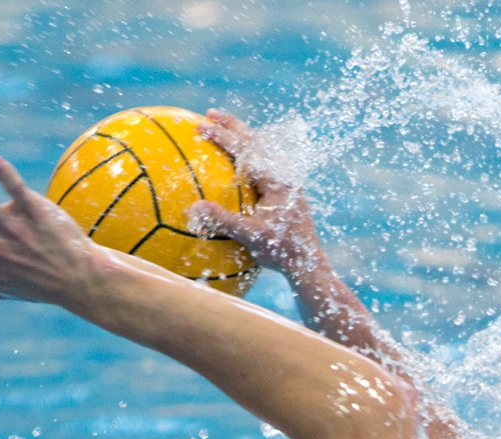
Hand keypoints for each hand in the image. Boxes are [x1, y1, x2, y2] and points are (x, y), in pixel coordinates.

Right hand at [187, 111, 326, 277]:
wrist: (307, 262)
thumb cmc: (281, 251)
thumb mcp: (251, 237)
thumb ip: (223, 221)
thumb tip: (193, 209)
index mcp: (277, 180)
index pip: (246, 150)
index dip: (223, 137)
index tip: (201, 126)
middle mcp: (283, 175)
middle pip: (255, 141)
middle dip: (231, 126)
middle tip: (208, 114)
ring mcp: (285, 181)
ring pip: (260, 149)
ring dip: (240, 137)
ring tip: (221, 129)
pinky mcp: (284, 190)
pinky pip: (262, 164)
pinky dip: (246, 155)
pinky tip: (234, 162)